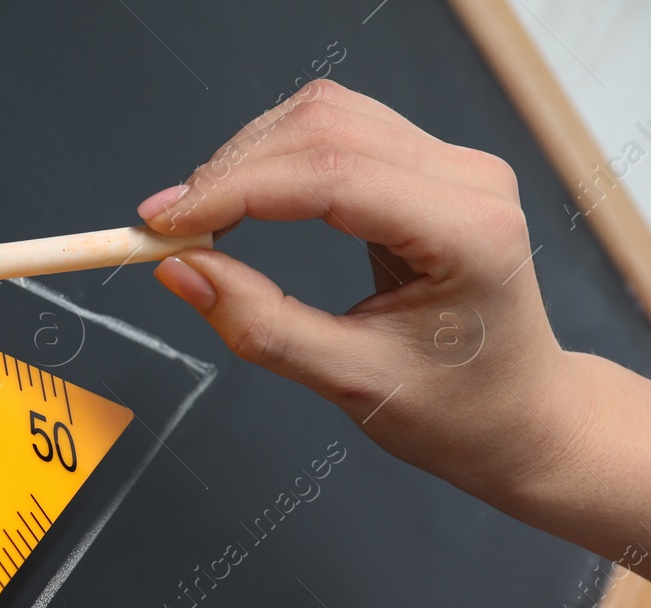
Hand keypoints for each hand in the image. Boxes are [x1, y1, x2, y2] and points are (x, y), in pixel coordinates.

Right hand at [139, 80, 650, 569]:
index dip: (233, 192)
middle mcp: (468, 180)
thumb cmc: (457, 411)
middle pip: (324, 128)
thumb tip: (180, 272)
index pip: (330, 177)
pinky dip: (276, 157)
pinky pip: (340, 131)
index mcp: (466, 233)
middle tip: (166, 227)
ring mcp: (453, 165)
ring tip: (199, 217)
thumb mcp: (351, 382)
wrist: (521, 415)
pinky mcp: (429, 167)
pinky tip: (242, 199)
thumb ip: (261, 326)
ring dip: (249, 156)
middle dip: (230, 170)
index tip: (162, 225)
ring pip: (327, 116)